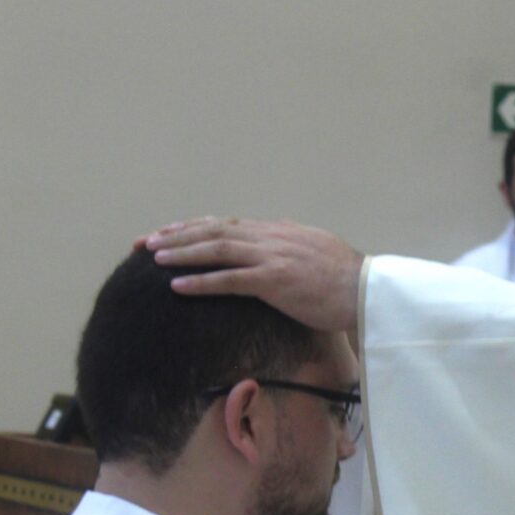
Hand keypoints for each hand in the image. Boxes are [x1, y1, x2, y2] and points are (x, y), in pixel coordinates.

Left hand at [143, 217, 364, 331]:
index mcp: (279, 231)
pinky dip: (201, 281)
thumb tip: (279, 242)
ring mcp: (272, 257)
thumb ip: (293, 245)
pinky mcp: (275, 280)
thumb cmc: (348, 281)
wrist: (368, 291)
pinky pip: (229, 279)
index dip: (194, 227)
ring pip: (216, 249)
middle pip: (214, 230)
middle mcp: (271, 237)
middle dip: (177, 235)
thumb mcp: (317, 252)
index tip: (169, 232)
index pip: (227, 224)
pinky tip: (177, 286)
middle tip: (146, 242)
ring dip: (182, 253)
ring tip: (153, 258)